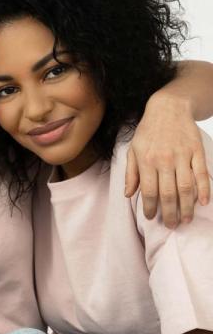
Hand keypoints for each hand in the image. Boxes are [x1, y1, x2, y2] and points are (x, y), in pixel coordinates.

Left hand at [126, 92, 209, 226]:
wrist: (169, 107)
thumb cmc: (148, 131)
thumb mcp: (132, 150)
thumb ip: (130, 173)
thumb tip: (128, 194)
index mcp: (146, 161)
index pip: (148, 191)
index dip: (149, 207)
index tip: (150, 217)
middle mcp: (165, 160)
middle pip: (168, 193)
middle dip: (169, 213)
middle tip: (170, 225)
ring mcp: (183, 156)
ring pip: (186, 187)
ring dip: (186, 207)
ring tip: (185, 220)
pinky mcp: (197, 152)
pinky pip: (202, 174)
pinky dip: (204, 190)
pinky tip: (203, 203)